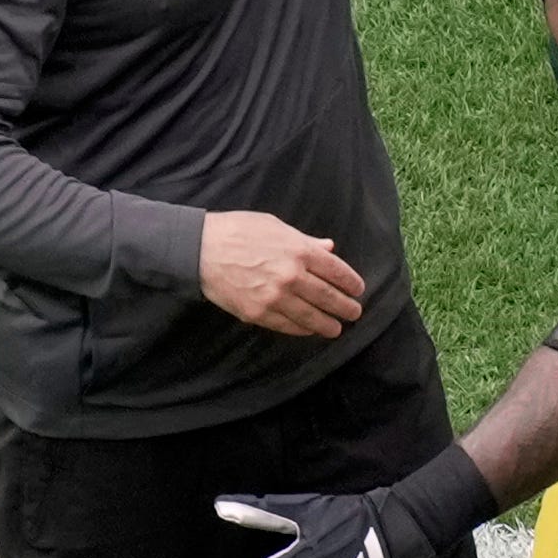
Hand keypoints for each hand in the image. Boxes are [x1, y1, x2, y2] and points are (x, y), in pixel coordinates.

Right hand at [200, 211, 366, 337]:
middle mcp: (292, 276)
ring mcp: (275, 297)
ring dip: (328, 324)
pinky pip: (287, 326)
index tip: (358, 289)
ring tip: (336, 328)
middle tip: (354, 313)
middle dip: (345, 307)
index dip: (351, 283)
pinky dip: (302, 330)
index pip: (337, 271)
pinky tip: (309, 330)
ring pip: (311, 317)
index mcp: (300, 251)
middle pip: (329, 297)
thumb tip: (329, 247)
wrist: (199, 249)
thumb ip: (305, 241)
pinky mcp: (258, 313)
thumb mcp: (276, 226)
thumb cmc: (238, 231)